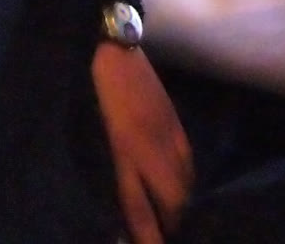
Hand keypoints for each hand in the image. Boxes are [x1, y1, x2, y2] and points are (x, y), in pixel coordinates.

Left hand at [91, 43, 191, 243]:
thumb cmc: (97, 98)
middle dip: (171, 225)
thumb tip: (117, 202)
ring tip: (176, 223)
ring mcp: (169, 139)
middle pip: (172, 202)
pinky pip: (188, 167)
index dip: (146, 236)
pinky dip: (186, 186)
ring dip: (181, 209)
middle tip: (165, 237)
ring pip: (184, 186)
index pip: (139, 209)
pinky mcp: (177, 129)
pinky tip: (182, 191)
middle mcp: (151, 152)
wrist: (118, 57)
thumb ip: (111, 170)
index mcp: (124, 156)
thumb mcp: (96, 138)